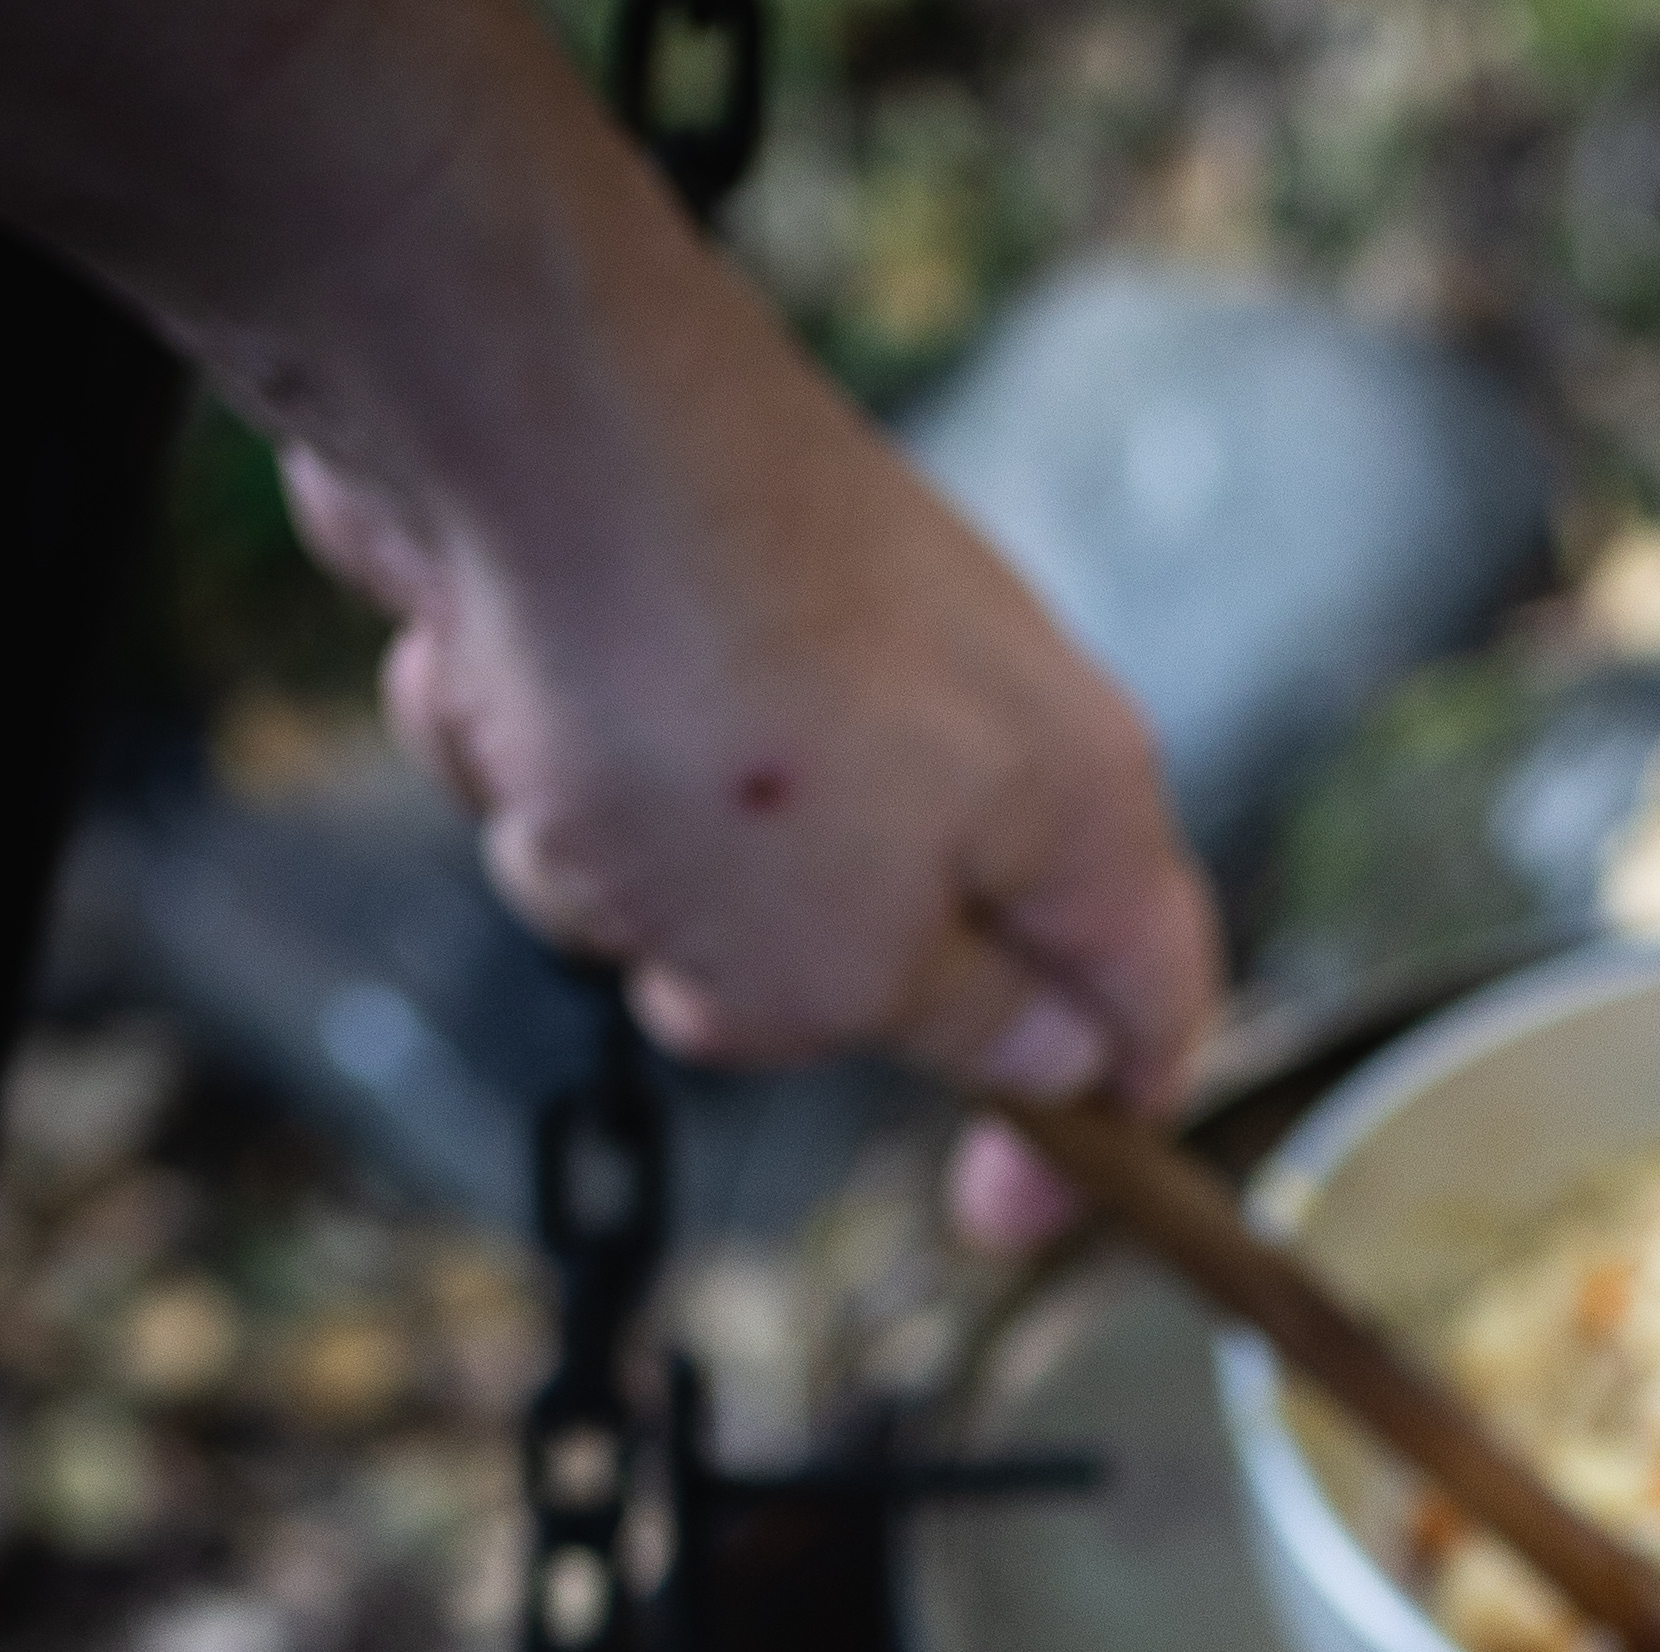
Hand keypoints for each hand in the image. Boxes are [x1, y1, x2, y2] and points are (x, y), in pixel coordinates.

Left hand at [283, 259, 1220, 1239]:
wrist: (520, 420)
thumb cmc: (719, 718)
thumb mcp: (856, 968)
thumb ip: (963, 1033)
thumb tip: (1047, 1056)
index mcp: (1079, 812)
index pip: (1155, 1016)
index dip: (1090, 1146)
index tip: (989, 1223)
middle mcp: (972, 720)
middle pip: (902, 964)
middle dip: (766, 999)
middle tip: (700, 958)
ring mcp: (816, 657)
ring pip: (719, 881)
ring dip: (617, 883)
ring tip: (576, 799)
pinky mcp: (672, 603)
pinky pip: (611, 769)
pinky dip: (542, 761)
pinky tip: (504, 691)